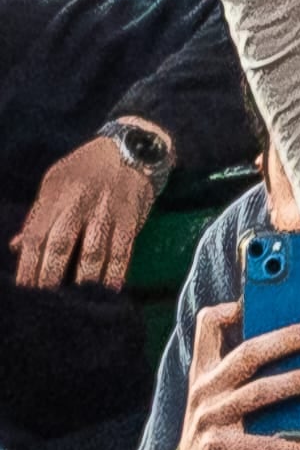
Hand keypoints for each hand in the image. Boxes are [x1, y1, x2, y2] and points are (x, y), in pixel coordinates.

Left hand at [11, 132, 165, 290]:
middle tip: (45, 298)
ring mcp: (106, 211)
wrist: (130, 150)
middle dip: (50, 274)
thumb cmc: (87, 168)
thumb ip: (38, 215)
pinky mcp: (131, 219)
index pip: (37, 233)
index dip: (29, 263)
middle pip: (61, 243)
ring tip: (76, 298)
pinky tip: (110, 287)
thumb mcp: (55, 182)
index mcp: (55, 195)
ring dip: (83, 277)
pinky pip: (123, 250)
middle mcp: (79, 203)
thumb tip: (19, 246)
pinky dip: (116, 271)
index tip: (24, 287)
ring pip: (93, 250)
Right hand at [151, 301, 299, 449]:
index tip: (263, 295)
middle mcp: (203, 390)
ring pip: (256, 393)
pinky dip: (291, 445)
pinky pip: (261, 443)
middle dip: (283, 339)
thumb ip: (257, 384)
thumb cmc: (224, 441)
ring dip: (293, 383)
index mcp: (205, 373)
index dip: (233, 307)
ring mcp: (209, 419)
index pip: (207, 325)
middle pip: (245, 353)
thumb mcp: (233, 407)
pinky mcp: (217, 449)